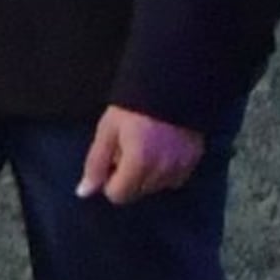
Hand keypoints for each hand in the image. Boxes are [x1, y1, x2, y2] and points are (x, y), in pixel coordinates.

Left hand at [78, 107, 205, 204]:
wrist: (171, 84)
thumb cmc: (133, 106)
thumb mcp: (107, 131)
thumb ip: (95, 164)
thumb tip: (84, 192)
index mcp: (138, 163)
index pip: (119, 195)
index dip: (110, 179)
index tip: (112, 160)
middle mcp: (162, 170)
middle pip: (138, 192)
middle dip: (129, 177)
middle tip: (129, 150)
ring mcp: (181, 166)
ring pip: (157, 187)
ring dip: (148, 175)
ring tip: (147, 149)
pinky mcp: (195, 159)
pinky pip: (176, 179)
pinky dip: (167, 171)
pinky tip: (163, 151)